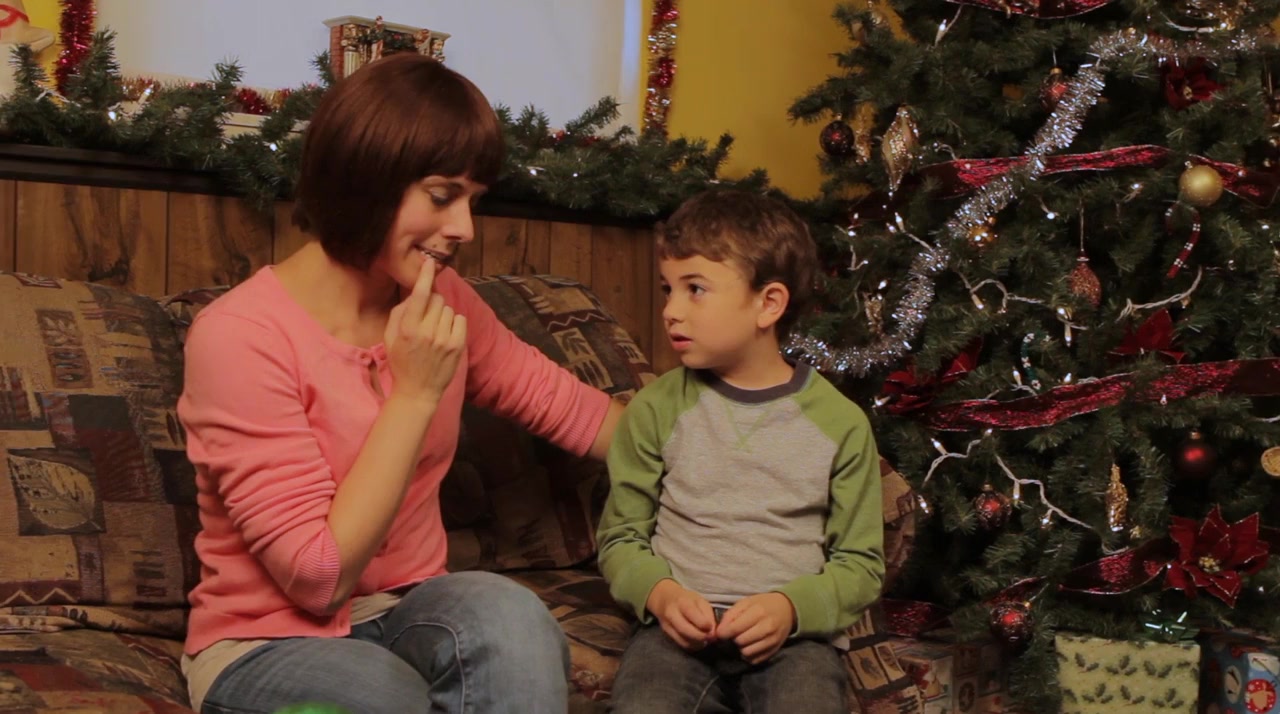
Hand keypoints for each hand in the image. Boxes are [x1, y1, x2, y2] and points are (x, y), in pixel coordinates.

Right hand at [385, 256, 466, 405]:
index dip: (425, 276)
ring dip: (442, 315)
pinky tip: (446, 334)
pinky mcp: (458, 346)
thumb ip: (399, 313)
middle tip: (426, 319)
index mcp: (408, 328)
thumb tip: (414, 294)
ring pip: (448, 309)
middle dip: (431, 303)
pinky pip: (460, 319)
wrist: (418, 392)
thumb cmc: (401, 363)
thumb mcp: (390, 338)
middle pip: (436, 299)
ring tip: (434, 331)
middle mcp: (427, 332)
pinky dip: (454, 323)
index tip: (430, 262)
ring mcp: (445, 339)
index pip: (419, 295)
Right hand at [646, 579, 716, 650]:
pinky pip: (682, 644)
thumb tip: (713, 633)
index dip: (703, 623)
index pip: (691, 613)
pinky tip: (698, 642)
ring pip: (683, 640)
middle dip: (701, 636)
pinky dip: (692, 646)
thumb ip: (708, 615)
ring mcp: (667, 624)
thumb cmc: (687, 600)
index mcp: (682, 602)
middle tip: (711, 638)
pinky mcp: (667, 634)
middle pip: (685, 629)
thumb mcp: (700, 601)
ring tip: (706, 640)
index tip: (711, 627)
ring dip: (698, 643)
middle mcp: (672, 613)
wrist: (665, 599)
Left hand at [714, 592, 794, 663]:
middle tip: (735, 634)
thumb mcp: (746, 602)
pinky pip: (755, 660)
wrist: (786, 610)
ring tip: (743, 639)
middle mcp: (767, 627)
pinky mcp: (774, 651)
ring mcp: (772, 641)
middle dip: (733, 639)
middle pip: (740, 641)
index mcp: (758, 612)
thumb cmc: (763, 604)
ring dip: (741, 648)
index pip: (735, 628)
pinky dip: (749, 655)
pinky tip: (750, 645)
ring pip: (747, 653)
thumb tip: (719, 631)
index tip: (720, 633)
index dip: (723, 633)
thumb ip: (731, 615)